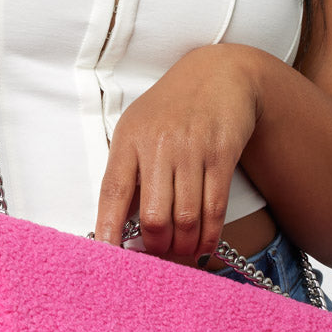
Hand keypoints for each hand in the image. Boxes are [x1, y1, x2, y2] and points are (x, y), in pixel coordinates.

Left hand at [92, 43, 262, 264]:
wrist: (220, 74)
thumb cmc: (171, 109)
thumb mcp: (138, 128)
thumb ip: (128, 170)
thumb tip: (120, 225)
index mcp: (129, 138)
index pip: (113, 192)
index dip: (109, 229)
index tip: (108, 257)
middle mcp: (158, 144)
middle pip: (154, 216)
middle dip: (157, 246)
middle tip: (159, 255)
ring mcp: (192, 149)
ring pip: (187, 218)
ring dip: (184, 246)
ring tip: (182, 252)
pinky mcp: (222, 154)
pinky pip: (215, 207)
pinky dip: (209, 235)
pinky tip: (204, 246)